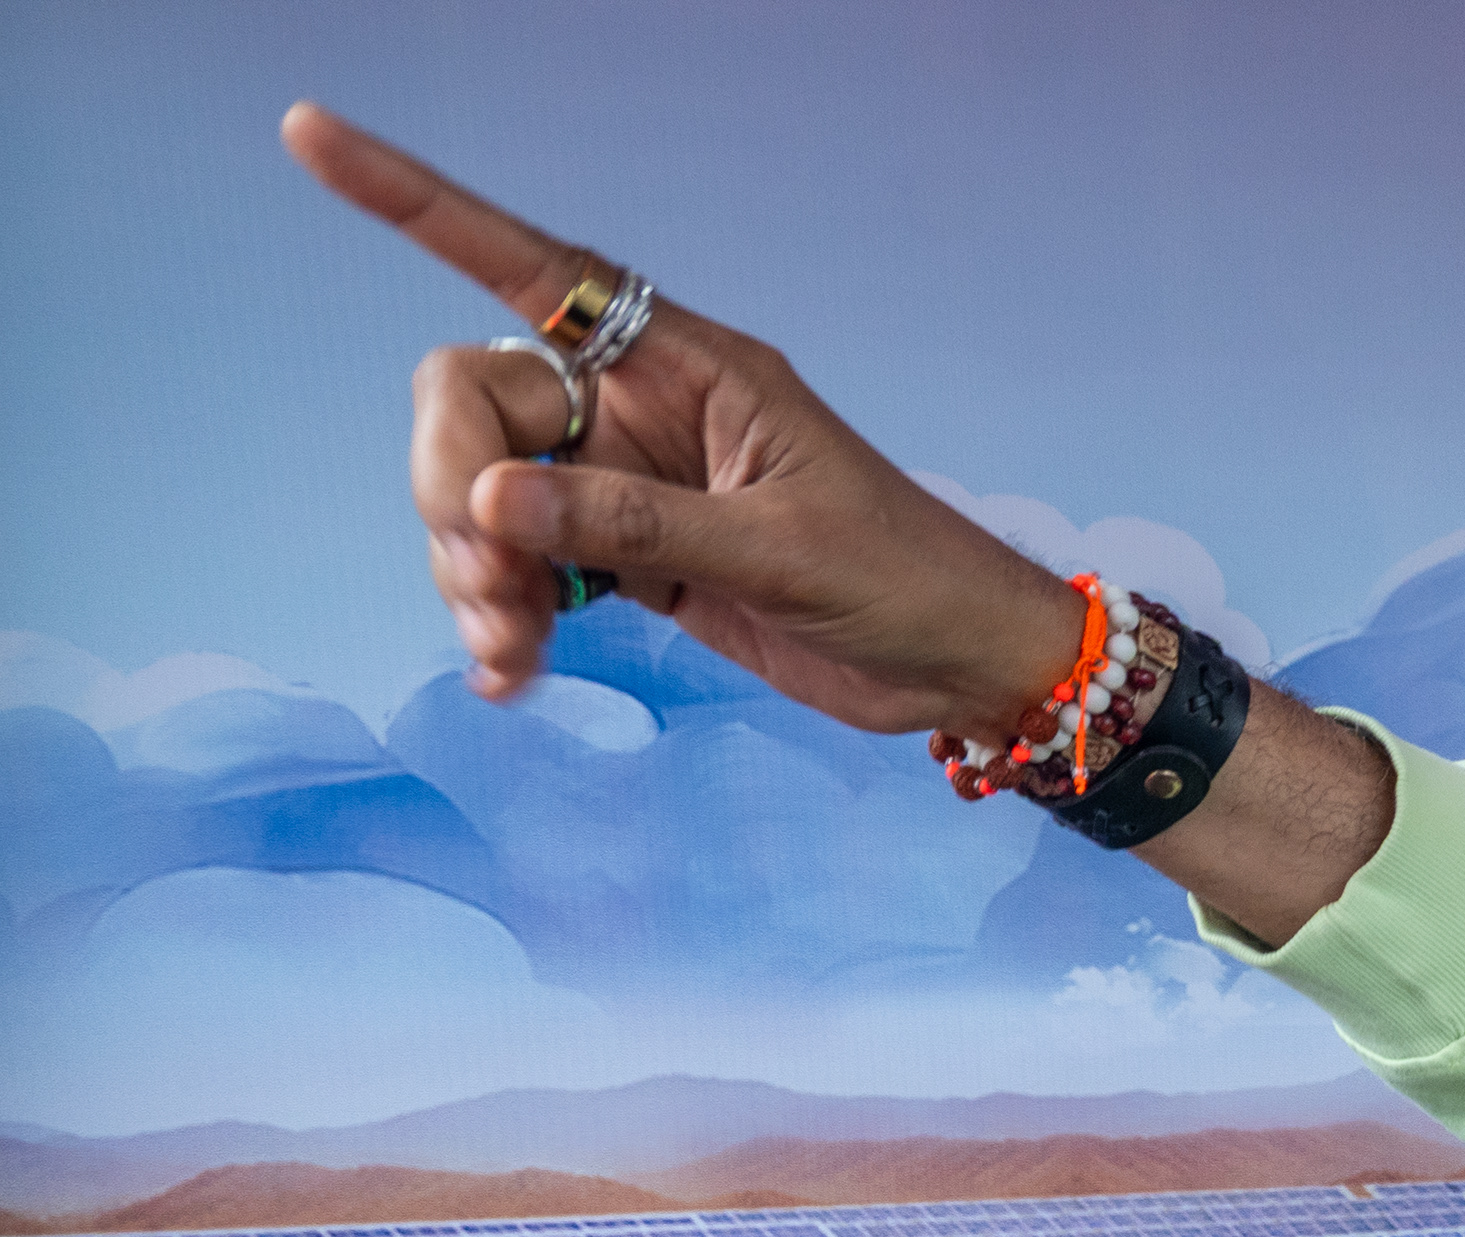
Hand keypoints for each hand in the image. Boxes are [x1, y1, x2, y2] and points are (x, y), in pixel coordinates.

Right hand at [282, 104, 1077, 731]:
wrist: (958, 665)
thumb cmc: (900, 578)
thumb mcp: (778, 549)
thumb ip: (634, 522)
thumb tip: (494, 500)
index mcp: (685, 365)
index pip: (527, 264)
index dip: (415, 203)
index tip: (310, 138)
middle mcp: (639, 408)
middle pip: (471, 403)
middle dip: (452, 489)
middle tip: (495, 584)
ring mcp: (625, 484)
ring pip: (482, 496)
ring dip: (471, 571)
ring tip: (514, 645)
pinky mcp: (626, 560)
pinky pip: (520, 568)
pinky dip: (502, 617)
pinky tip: (515, 674)